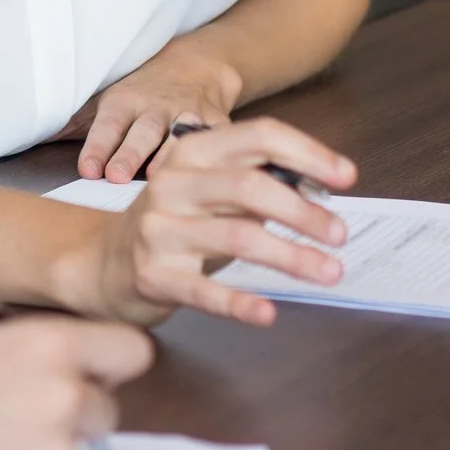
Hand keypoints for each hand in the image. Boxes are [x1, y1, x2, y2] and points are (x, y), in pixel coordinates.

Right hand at [0, 317, 153, 449]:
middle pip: (107, 408)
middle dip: (74, 410)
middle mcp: (61, 400)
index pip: (129, 351)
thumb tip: (48, 361)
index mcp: (45, 346)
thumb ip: (20, 349)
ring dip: (43, 448)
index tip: (92, 370)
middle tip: (20, 410)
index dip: (108, 362)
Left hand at [73, 44, 243, 182]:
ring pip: (180, 135)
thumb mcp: (105, 100)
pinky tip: (208, 173)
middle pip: (143, 131)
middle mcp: (156, 107)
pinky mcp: (219, 124)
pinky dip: (217, 154)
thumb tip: (28, 137)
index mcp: (124, 101)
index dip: (97, 147)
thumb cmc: (141, 93)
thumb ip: (74, 124)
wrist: (197, 67)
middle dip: (129, 153)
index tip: (86, 170)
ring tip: (158, 179)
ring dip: (169, 156)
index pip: (107, 125)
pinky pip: (219, 139)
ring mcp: (189, 114)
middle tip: (116, 177)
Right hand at [86, 117, 355, 327]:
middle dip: (303, 211)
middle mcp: (172, 183)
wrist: (102, 262)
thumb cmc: (173, 224)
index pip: (258, 137)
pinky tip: (268, 313)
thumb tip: (319, 191)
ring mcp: (160, 229)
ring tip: (330, 271)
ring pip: (237, 236)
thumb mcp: (209, 191)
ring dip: (291, 256)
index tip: (347, 177)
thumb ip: (257, 185)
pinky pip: (204, 291)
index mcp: (191, 152)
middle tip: (339, 234)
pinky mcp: (154, 274)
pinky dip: (240, 303)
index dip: (308, 154)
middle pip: (248, 184)